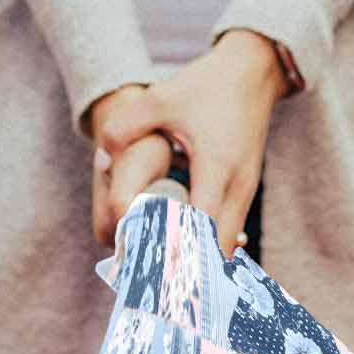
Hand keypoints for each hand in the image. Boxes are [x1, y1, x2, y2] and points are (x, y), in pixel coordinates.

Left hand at [92, 30, 289, 255]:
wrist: (253, 71)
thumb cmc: (206, 85)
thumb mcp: (161, 98)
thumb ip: (125, 126)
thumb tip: (101, 161)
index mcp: (216, 167)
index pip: (201, 228)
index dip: (178, 252)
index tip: (154, 272)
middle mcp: (237, 187)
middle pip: (217, 249)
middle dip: (189, 268)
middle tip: (155, 283)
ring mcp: (246, 192)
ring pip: (226, 245)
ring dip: (199, 259)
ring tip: (166, 274)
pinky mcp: (246, 192)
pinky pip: (228, 232)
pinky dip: (208, 245)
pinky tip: (183, 251)